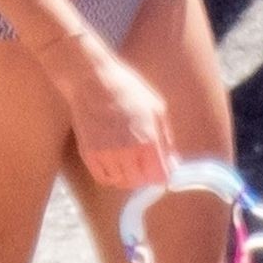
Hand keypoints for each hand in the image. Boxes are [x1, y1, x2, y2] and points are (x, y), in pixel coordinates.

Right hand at [51, 45, 176, 190]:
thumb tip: (172, 161)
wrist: (90, 80)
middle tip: (147, 165)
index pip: (160, 176)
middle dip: (147, 176)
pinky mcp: (89, 154)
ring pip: (122, 182)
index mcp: (148, 139)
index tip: (163, 169)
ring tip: (131, 161)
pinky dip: (112, 176)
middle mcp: (127, 151)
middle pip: (141, 182)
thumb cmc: (126, 89)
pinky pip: (104, 177)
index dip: (164, 174)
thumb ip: (166, 138)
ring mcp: (106, 154)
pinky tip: (116, 163)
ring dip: (129, 176)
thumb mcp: (156, 108)